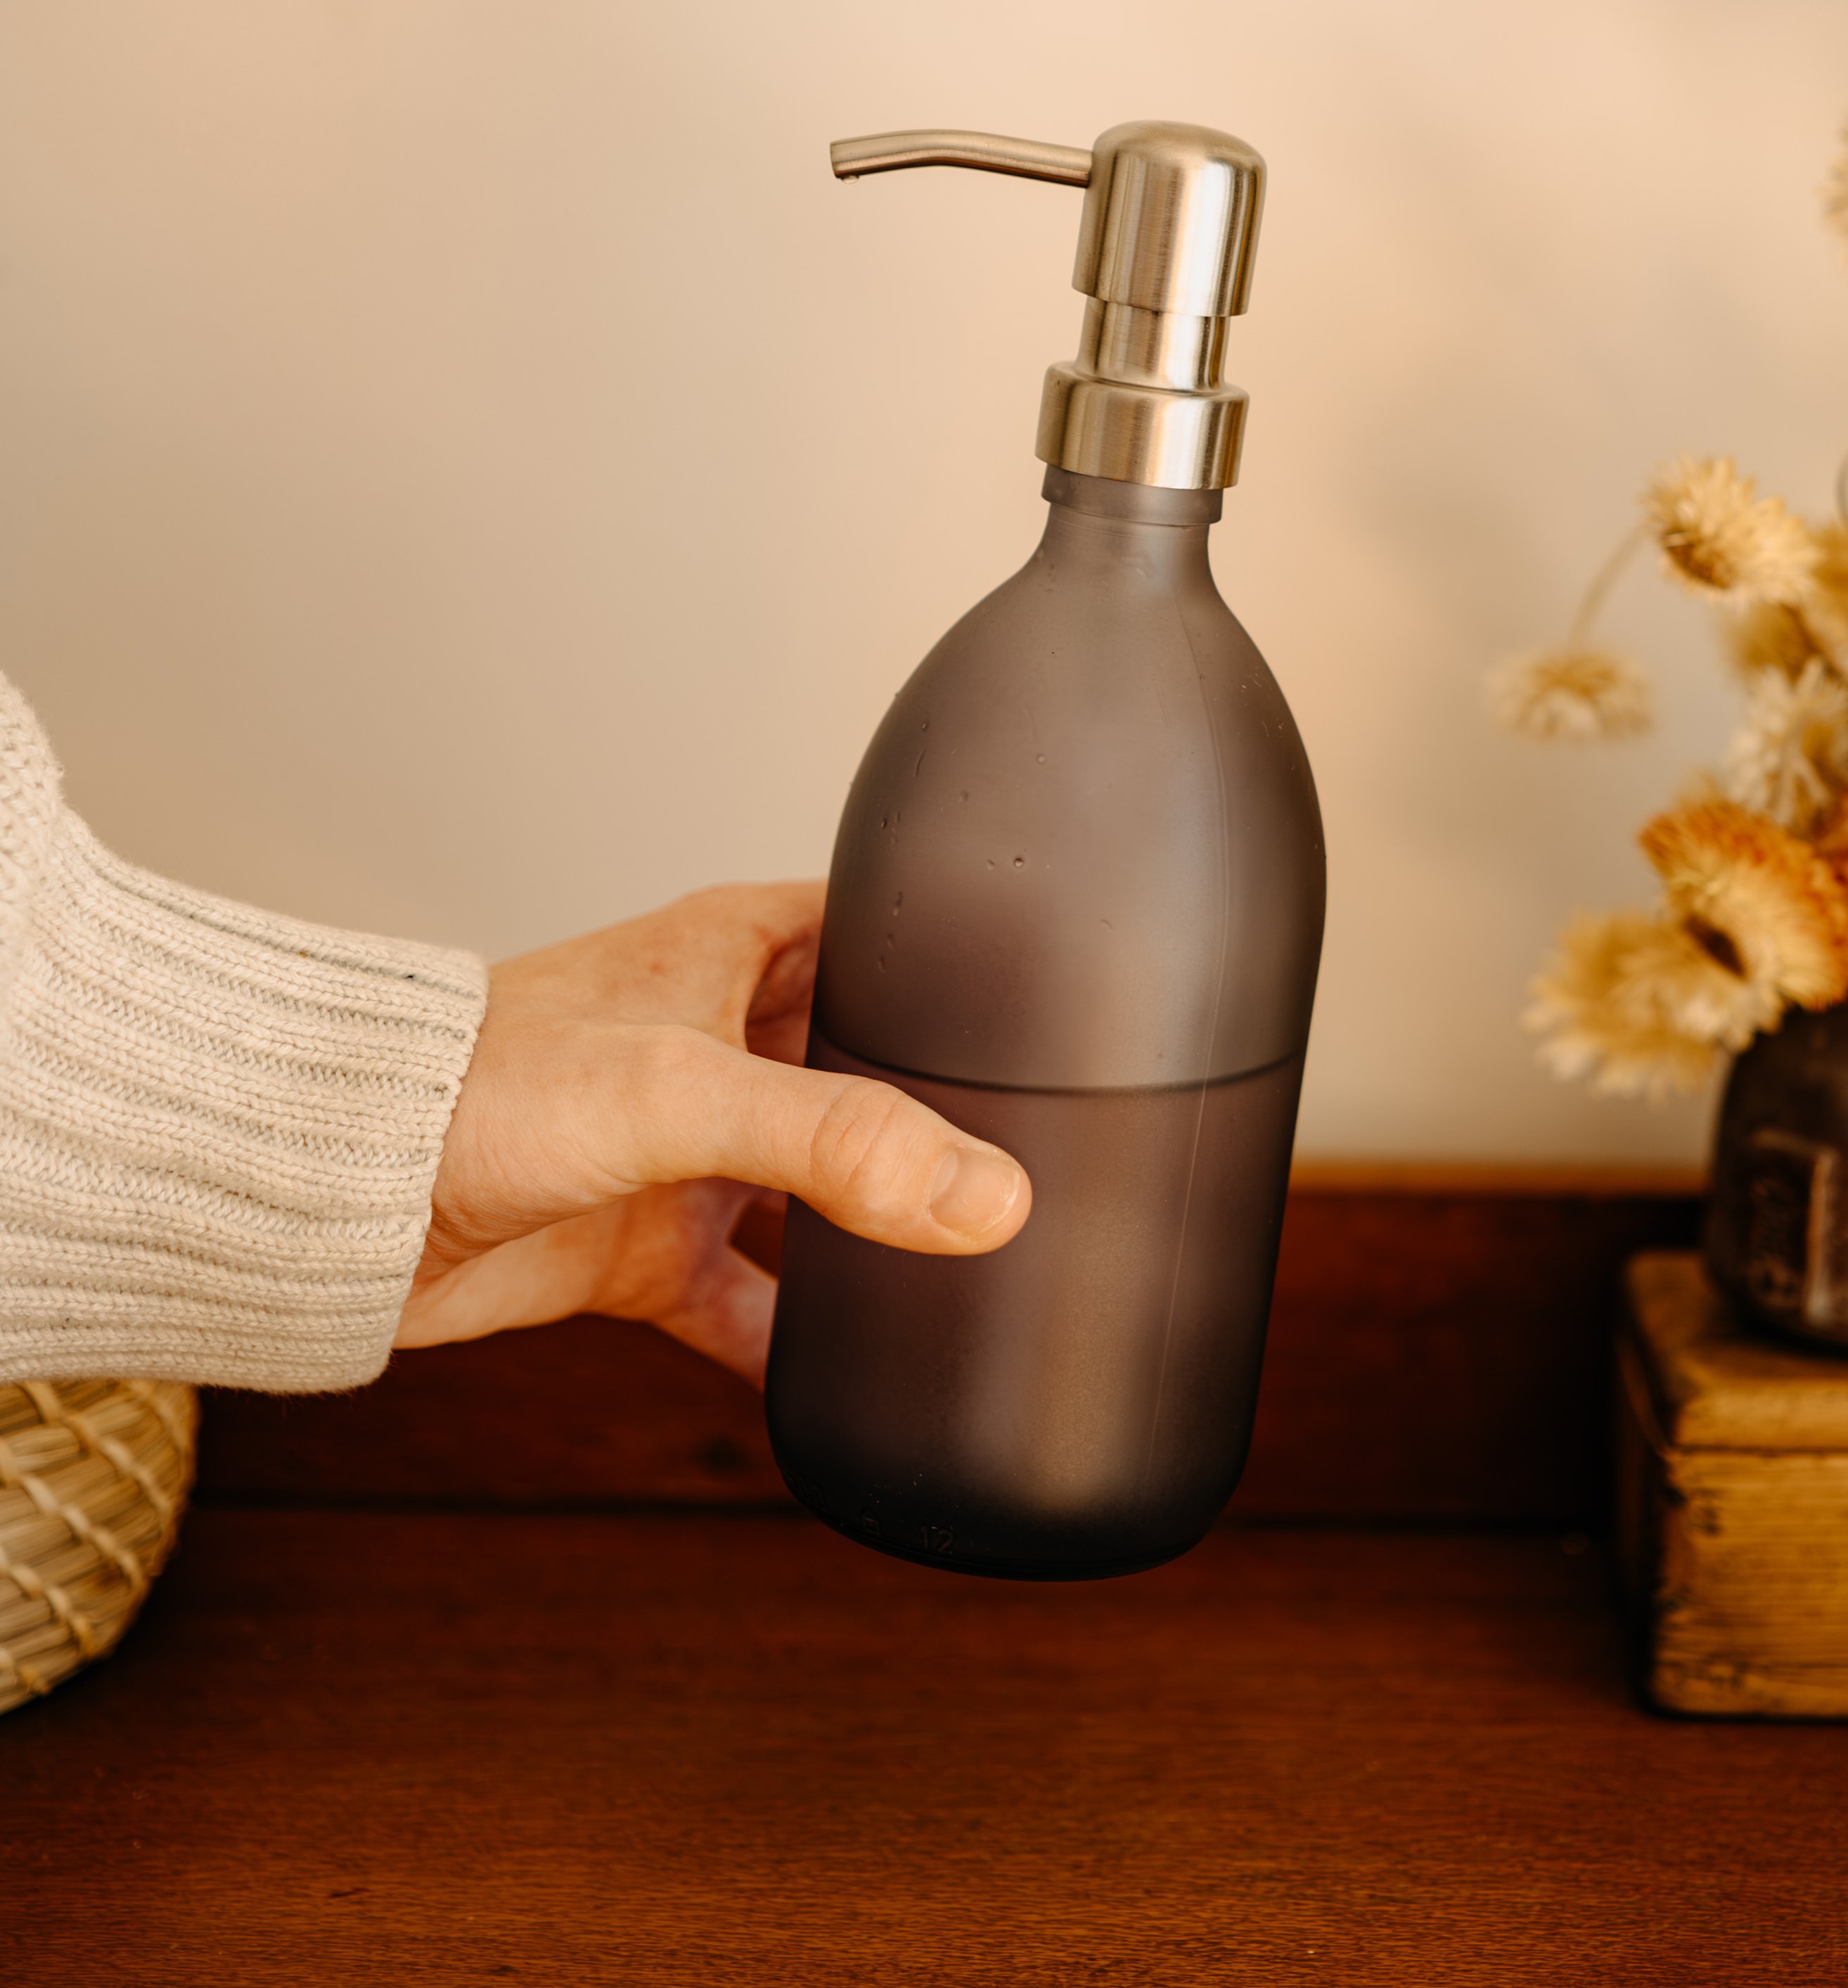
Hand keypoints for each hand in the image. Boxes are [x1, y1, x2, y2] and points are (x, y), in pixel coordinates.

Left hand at [398, 882, 1029, 1381]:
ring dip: (882, 1232)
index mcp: (735, 953)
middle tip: (1046, 1153)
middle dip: (942, 1112)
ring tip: (982, 1267)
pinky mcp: (646, 1250)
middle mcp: (723, 1047)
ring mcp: (689, 1154)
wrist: (327, 1199)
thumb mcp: (674, 1090)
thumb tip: (983, 1197)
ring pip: (822, 1191)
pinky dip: (798, 1343)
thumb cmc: (469, 1089)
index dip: (960, 960)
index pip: (882, 933)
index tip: (1053, 1004)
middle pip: (867, 1071)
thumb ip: (832, 1137)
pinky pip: (751, 1305)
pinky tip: (856, 1381)